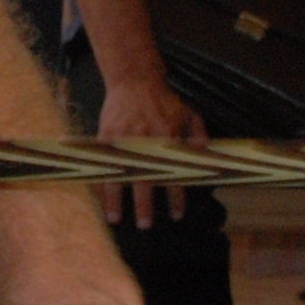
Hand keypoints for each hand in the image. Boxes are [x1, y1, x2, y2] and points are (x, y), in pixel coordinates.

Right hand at [92, 71, 209, 225]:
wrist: (134, 79)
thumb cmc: (164, 99)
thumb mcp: (188, 114)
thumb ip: (199, 136)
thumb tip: (206, 159)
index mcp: (169, 137)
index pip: (174, 174)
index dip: (176, 197)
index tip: (176, 215)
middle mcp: (146, 140)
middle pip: (144, 179)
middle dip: (145, 204)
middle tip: (145, 225)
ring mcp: (123, 139)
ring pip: (118, 174)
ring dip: (115, 199)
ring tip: (114, 218)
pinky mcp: (106, 135)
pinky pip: (103, 163)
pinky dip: (99, 180)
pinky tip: (98, 197)